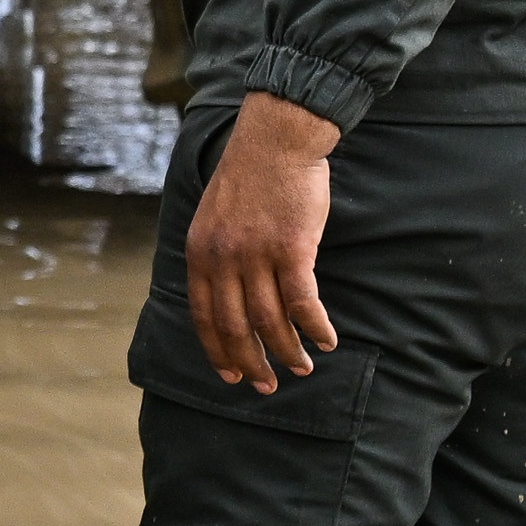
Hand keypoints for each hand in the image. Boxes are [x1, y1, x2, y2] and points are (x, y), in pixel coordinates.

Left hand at [184, 96, 344, 390]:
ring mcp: (256, 254)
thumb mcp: (212, 216)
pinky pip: (303, 302)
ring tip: (302, 367)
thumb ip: (214, 254)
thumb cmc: (249, 176)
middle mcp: (223, 258)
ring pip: (270, 320)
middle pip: (234, 326)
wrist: (275, 140)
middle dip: (251, 362)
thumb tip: (224, 292)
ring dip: (287, 350)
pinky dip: (314, 326)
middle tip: (267, 386)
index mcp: (200, 252)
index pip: (203, 316)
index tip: (231, 376)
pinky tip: (326, 339)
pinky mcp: (292, 248)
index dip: (218, 350)